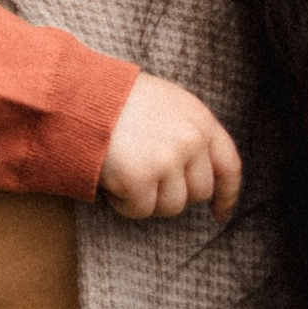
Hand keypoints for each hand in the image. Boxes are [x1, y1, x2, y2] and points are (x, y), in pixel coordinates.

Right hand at [98, 72, 241, 223]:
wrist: (78, 96)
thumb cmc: (117, 101)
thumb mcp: (167, 104)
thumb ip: (189, 133)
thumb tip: (204, 175)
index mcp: (200, 119)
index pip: (229, 166)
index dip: (226, 195)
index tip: (219, 212)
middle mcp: (190, 140)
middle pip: (198, 193)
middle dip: (173, 193)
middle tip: (145, 177)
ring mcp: (167, 160)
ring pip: (171, 207)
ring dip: (147, 198)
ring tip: (125, 171)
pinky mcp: (140, 179)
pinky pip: (140, 210)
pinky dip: (123, 202)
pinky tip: (112, 178)